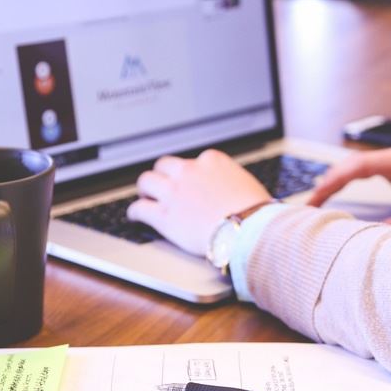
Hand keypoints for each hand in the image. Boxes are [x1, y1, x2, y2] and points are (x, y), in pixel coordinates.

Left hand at [127, 150, 271, 255]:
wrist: (249, 230)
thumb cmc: (256, 212)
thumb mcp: (247, 184)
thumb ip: (231, 182)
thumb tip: (233, 190)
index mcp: (212, 161)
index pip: (193, 161)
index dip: (188, 173)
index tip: (188, 181)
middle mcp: (189, 171)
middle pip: (164, 165)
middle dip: (162, 175)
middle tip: (162, 185)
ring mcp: (174, 192)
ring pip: (147, 181)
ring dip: (145, 189)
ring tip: (145, 196)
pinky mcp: (164, 216)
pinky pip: (140, 208)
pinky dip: (135, 212)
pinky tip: (135, 216)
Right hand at [308, 144, 390, 228]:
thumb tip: (370, 237)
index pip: (358, 167)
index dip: (332, 182)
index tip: (314, 200)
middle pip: (352, 166)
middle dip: (327, 184)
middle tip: (305, 208)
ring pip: (358, 171)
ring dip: (336, 185)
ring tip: (314, 207)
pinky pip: (369, 178)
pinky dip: (350, 188)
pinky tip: (337, 201)